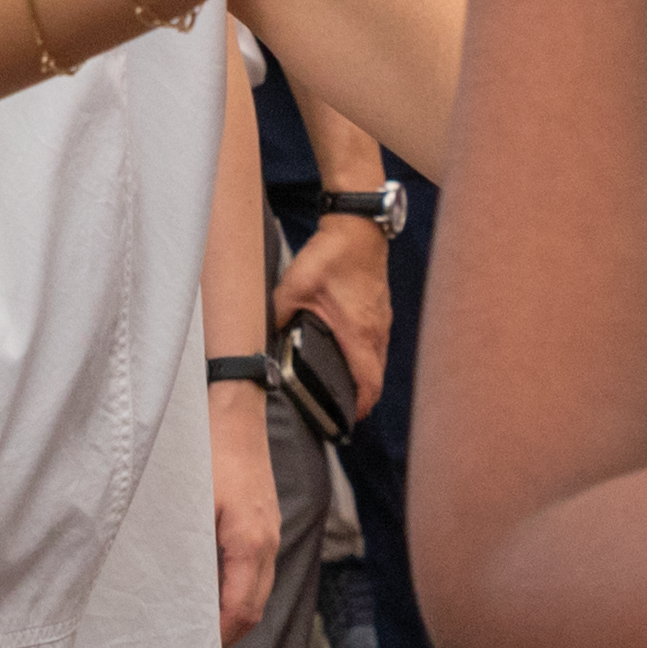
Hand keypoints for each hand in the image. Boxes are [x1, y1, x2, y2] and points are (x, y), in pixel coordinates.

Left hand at [210, 392, 280, 644]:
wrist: (234, 411)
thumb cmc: (207, 453)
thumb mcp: (190, 505)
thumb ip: (186, 551)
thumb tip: (171, 592)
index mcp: (250, 544)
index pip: (240, 610)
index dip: (218, 637)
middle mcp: (268, 542)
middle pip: (255, 607)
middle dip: (229, 632)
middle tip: (194, 646)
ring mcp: (271, 530)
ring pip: (259, 588)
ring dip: (234, 610)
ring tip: (199, 620)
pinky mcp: (266, 520)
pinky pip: (258, 567)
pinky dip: (239, 586)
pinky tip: (210, 583)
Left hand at [270, 219, 391, 414]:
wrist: (358, 227)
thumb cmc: (333, 256)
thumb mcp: (294, 288)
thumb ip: (278, 316)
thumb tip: (265, 337)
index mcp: (359, 334)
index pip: (370, 384)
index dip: (361, 408)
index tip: (348, 420)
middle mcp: (377, 331)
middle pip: (376, 376)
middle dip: (362, 396)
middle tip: (341, 407)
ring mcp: (382, 319)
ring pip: (378, 359)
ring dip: (365, 374)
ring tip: (343, 383)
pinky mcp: (380, 308)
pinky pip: (378, 341)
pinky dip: (366, 354)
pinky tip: (348, 350)